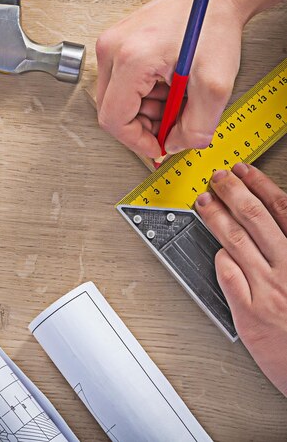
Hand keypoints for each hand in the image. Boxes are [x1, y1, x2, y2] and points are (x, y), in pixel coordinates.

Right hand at [96, 0, 286, 159]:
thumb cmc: (211, 24)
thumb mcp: (214, 86)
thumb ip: (197, 128)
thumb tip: (176, 144)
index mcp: (131, 58)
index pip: (114, 120)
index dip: (137, 141)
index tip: (157, 146)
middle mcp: (113, 49)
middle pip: (112, 110)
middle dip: (143, 124)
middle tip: (173, 120)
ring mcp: (112, 44)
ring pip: (116, 99)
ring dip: (145, 109)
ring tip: (175, 96)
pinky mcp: (117, 43)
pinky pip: (121, 83)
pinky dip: (144, 93)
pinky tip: (167, 84)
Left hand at [195, 164, 286, 395]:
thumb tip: (279, 216)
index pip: (281, 208)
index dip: (259, 184)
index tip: (244, 170)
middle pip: (254, 218)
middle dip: (232, 191)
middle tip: (217, 178)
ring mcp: (268, 290)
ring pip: (236, 241)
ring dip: (216, 217)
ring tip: (204, 202)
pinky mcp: (250, 314)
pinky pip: (228, 276)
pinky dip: (220, 259)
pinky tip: (215, 249)